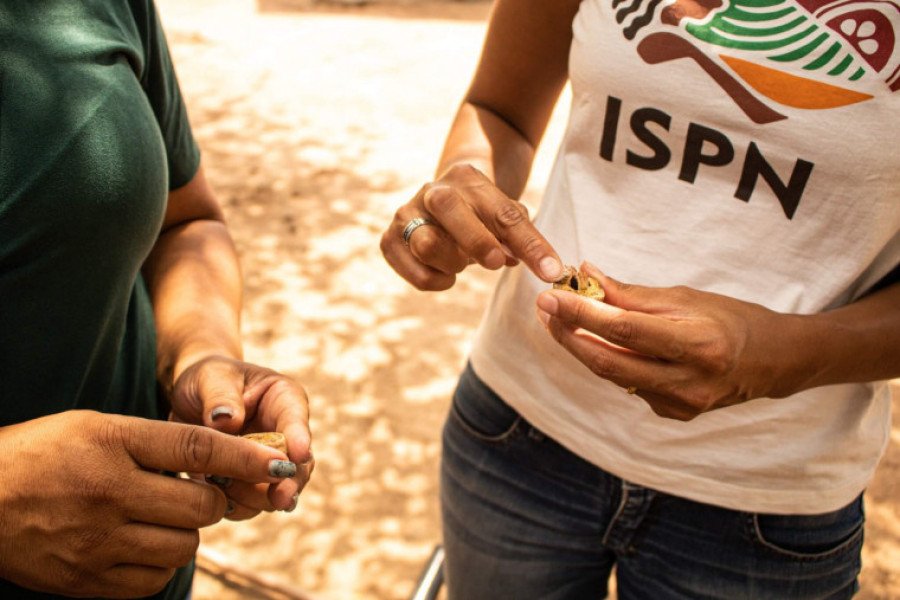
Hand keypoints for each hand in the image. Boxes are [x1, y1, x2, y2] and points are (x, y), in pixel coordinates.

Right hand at [0, 410, 294, 597]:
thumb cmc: (43, 454)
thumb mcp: (96, 427)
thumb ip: (155, 442)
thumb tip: (217, 463)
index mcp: (111, 443)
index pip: (196, 448)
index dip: (245, 457)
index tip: (280, 461)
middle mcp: (107, 494)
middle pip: (200, 507)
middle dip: (211, 500)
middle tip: (194, 491)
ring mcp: (95, 544)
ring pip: (184, 548)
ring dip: (186, 533)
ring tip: (159, 516)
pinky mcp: (86, 582)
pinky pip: (154, 582)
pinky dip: (160, 564)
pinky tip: (141, 543)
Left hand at [169, 356, 312, 518]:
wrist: (193, 400)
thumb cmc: (208, 379)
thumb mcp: (210, 378)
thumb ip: (220, 397)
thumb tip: (226, 421)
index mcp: (284, 400)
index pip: (296, 418)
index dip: (300, 438)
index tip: (299, 454)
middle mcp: (285, 435)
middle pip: (298, 464)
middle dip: (290, 483)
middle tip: (281, 499)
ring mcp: (269, 463)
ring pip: (276, 490)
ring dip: (254, 496)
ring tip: (222, 485)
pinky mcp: (251, 484)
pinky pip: (250, 505)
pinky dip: (234, 506)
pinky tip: (212, 497)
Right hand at [380, 164, 563, 290]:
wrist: (440, 200)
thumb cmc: (481, 214)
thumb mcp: (506, 218)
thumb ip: (524, 240)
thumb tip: (546, 268)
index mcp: (469, 180)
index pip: (505, 213)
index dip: (531, 244)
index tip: (550, 271)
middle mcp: (433, 191)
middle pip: (451, 210)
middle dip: (475, 240)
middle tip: (494, 262)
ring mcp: (406, 213)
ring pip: (427, 243)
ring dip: (453, 263)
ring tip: (461, 264)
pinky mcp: (389, 240)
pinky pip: (412, 270)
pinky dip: (433, 280)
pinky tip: (444, 273)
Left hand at [536, 263, 804, 420]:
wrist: (770, 363)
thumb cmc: (730, 320)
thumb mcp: (686, 297)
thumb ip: (632, 294)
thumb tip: (587, 275)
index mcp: (697, 344)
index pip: (625, 330)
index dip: (583, 314)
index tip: (552, 297)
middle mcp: (688, 381)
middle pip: (609, 361)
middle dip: (570, 334)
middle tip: (546, 309)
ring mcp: (679, 404)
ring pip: (612, 375)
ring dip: (582, 347)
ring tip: (560, 320)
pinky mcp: (672, 414)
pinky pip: (627, 385)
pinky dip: (609, 361)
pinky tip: (598, 342)